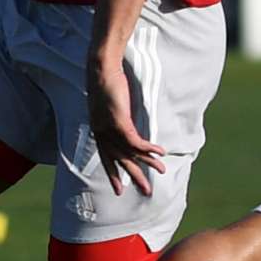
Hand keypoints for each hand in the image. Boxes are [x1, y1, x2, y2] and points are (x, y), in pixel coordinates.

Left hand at [85, 60, 166, 195]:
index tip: (119, 191)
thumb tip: (124, 123)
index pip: (106, 158)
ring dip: (149, 162)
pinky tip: (160, 152)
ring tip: (162, 170)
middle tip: (146, 191)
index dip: (113, 175)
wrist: (102, 69)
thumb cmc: (106, 83)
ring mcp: (109, 128)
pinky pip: (136, 141)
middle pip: (121, 160)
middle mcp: (102, 133)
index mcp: (98, 131)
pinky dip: (149, 148)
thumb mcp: (109, 105)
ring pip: (131, 152)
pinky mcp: (119, 121)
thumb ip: (116, 118)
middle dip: (134, 176)